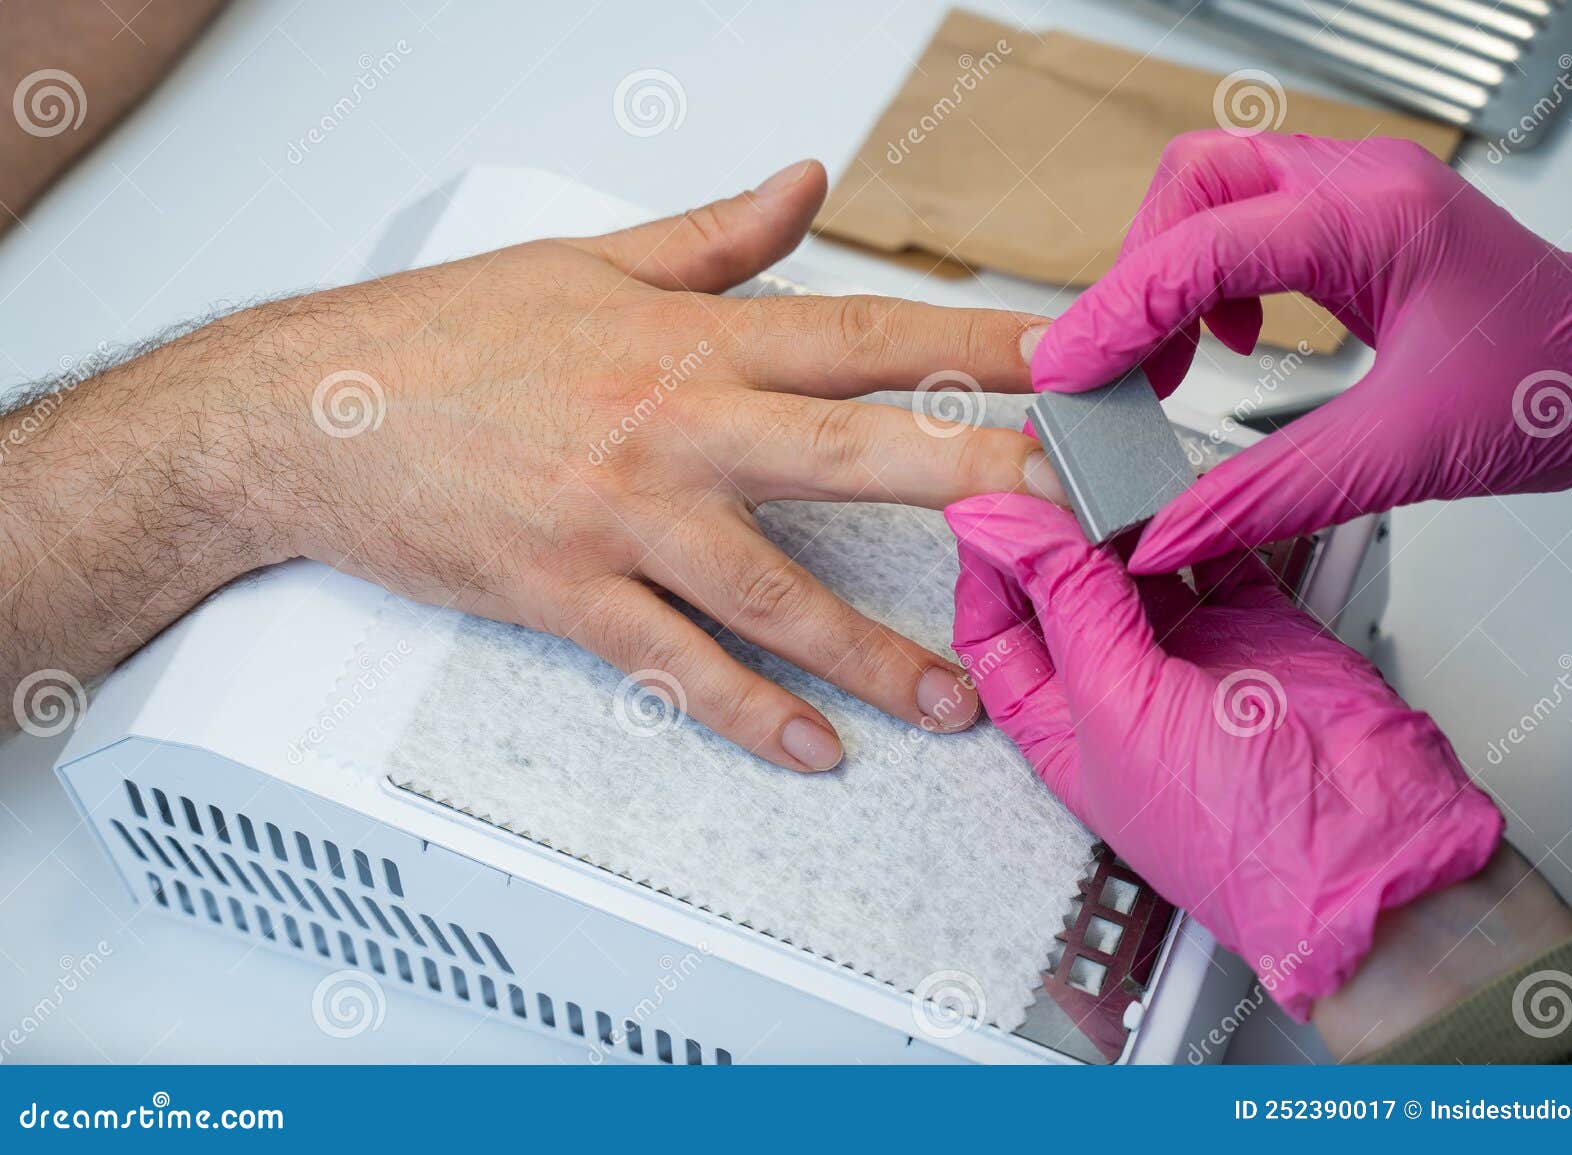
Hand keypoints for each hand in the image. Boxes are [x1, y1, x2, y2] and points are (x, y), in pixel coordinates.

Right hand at [227, 160, 1064, 770]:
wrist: (305, 414)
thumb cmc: (441, 340)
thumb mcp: (588, 265)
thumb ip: (716, 239)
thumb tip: (806, 185)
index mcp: (684, 340)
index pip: (859, 333)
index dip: (975, 342)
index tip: (1064, 360)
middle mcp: (668, 427)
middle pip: (847, 451)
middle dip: (968, 477)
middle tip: (1063, 514)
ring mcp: (619, 520)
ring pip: (773, 591)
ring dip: (874, 651)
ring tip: (955, 698)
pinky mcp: (567, 596)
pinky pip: (675, 666)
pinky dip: (746, 711)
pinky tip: (810, 746)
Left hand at [944, 493, 1502, 1019]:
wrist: (1372, 850)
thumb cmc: (1238, 835)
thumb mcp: (1121, 707)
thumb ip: (1068, 604)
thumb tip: (1001, 527)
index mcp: (1063, 724)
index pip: (998, 631)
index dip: (988, 569)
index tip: (994, 506)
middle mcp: (1121, 688)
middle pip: (1064, 588)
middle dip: (1055, 530)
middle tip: (1058, 470)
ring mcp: (1190, 654)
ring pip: (1139, 564)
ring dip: (1125, 519)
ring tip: (1115, 475)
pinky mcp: (1258, 626)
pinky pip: (1220, 556)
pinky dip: (1204, 521)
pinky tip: (1187, 495)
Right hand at [1028, 132, 1571, 574]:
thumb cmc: (1551, 390)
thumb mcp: (1401, 457)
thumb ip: (1269, 496)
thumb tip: (1169, 530)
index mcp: (1378, 219)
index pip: (1205, 243)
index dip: (1120, 311)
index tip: (1067, 370)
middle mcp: (1360, 187)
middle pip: (1191, 184)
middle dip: (1134, 274)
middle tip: (1110, 365)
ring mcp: (1352, 199)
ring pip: (1207, 196)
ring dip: (1163, 278)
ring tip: (1156, 365)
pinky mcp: (1346, 228)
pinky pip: (1239, 224)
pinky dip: (1202, 284)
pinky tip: (1218, 342)